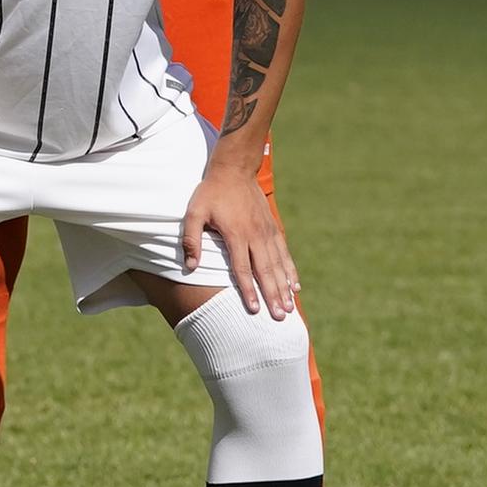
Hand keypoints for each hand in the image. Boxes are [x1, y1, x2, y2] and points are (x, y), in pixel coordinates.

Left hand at [181, 159, 298, 316]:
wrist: (234, 170)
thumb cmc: (210, 193)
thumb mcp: (193, 212)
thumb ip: (191, 239)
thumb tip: (190, 267)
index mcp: (236, 234)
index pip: (242, 268)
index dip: (248, 290)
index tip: (254, 309)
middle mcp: (255, 236)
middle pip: (265, 271)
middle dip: (272, 295)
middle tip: (279, 317)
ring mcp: (267, 232)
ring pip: (278, 265)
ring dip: (284, 288)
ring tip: (289, 308)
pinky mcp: (273, 228)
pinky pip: (284, 254)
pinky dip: (291, 271)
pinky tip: (296, 287)